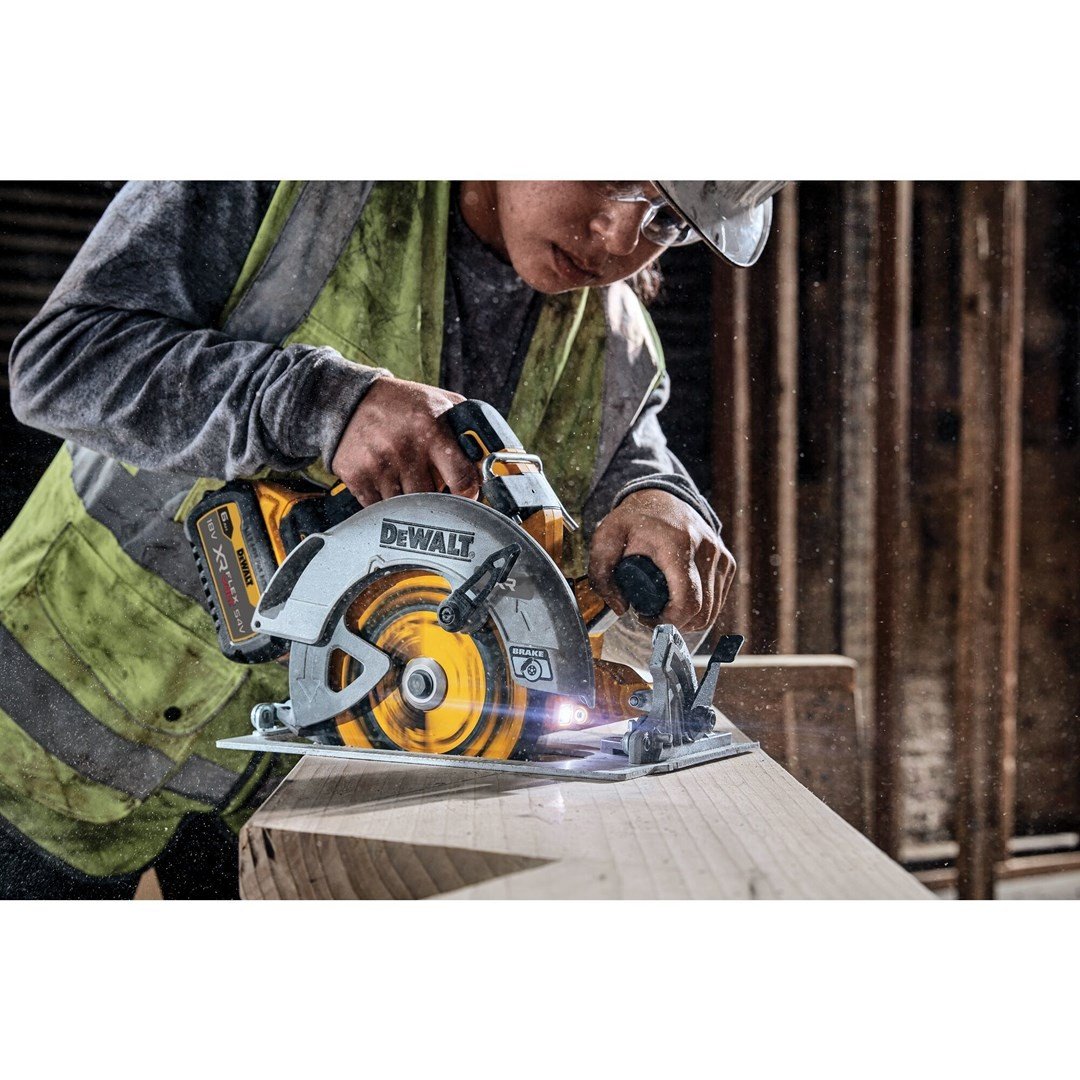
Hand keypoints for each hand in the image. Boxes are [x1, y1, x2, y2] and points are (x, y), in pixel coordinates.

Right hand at [330, 377, 480, 504]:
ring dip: (409, 502)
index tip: (466, 496)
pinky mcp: (357, 476)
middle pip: (432, 499)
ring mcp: (378, 465)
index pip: (462, 479)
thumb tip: (490, 455)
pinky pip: (379, 508)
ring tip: (406, 480)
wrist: (351, 399)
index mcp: (432, 430)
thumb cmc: (402, 404)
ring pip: (405, 507)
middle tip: (434, 489)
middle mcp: (405, 449)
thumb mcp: (439, 401)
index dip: (468, 494)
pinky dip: (385, 504)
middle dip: (436, 498)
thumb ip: (466, 425)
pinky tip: (386, 484)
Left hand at [588, 489, 734, 632]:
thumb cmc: (634, 519)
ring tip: (664, 609)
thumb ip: (600, 573)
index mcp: (678, 545)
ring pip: (713, 609)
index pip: (687, 601)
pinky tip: (679, 601)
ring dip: (689, 619)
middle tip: (652, 616)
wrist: (663, 496)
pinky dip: (701, 608)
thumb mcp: (606, 538)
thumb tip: (620, 608)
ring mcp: (720, 557)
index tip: (646, 618)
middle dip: (676, 624)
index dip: (668, 621)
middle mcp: (706, 551)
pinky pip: (718, 600)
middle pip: (702, 611)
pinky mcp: (727, 562)